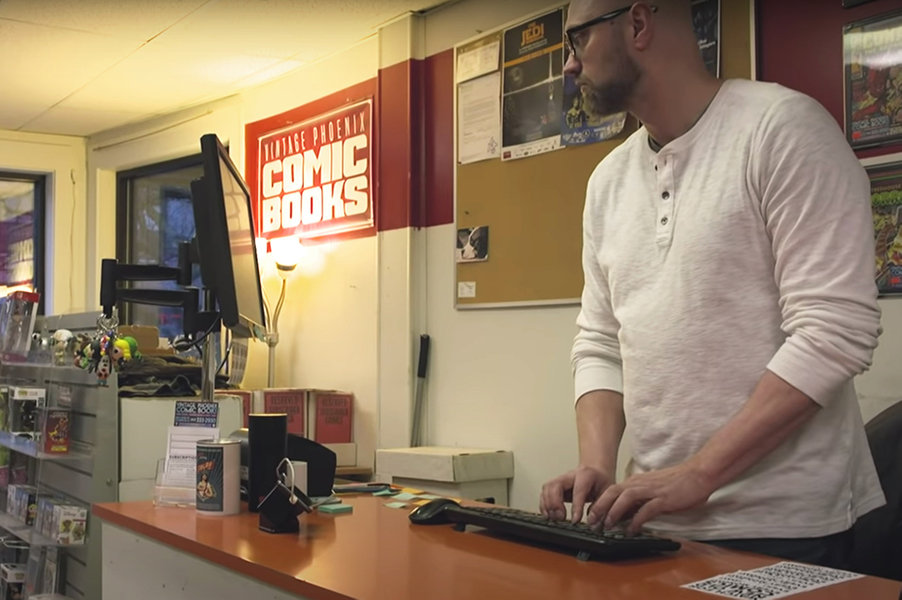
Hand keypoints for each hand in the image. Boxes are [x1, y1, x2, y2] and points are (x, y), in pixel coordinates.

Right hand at [539, 465, 612, 522]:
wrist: (595, 471)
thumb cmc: (600, 480)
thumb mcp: (608, 492)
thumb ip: (601, 506)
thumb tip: (593, 521)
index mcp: (586, 475)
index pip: (578, 490)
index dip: (576, 506)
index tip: (575, 520)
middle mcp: (570, 475)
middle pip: (556, 485)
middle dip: (556, 503)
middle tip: (561, 518)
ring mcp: (561, 479)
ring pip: (548, 488)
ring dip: (548, 505)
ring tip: (554, 518)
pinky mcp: (555, 485)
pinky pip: (544, 493)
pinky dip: (544, 505)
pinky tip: (548, 515)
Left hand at [587, 462, 714, 535]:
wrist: (699, 474)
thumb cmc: (678, 483)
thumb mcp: (652, 490)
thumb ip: (638, 501)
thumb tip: (625, 515)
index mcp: (637, 481)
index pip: (612, 491)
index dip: (599, 503)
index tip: (592, 516)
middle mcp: (640, 483)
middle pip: (613, 492)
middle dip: (599, 507)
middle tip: (591, 522)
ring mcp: (651, 490)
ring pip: (625, 498)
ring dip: (613, 512)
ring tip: (606, 526)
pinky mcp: (663, 499)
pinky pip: (646, 510)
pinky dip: (636, 520)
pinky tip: (631, 530)